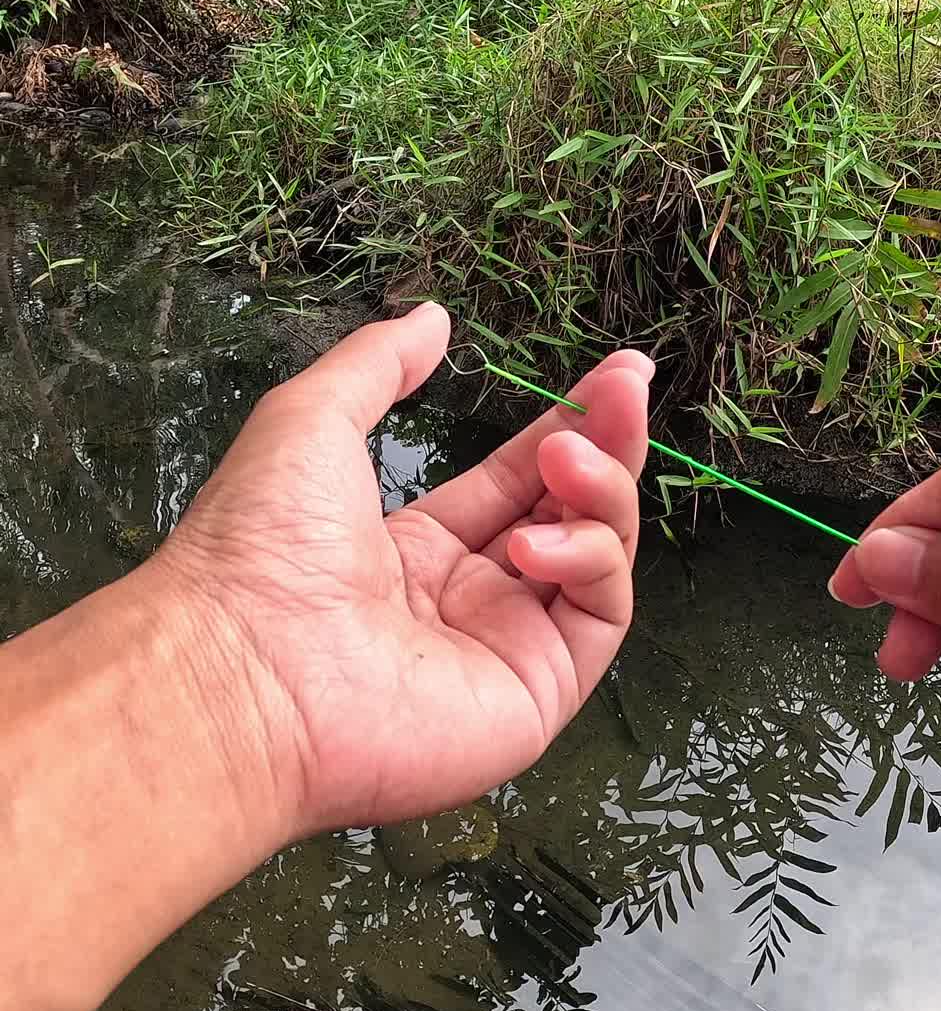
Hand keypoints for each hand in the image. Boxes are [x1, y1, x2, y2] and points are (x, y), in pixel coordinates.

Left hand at [154, 304, 651, 837]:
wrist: (242, 667)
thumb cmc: (258, 547)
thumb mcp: (311, 420)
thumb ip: (379, 364)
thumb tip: (433, 317)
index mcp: (416, 547)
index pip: (517, 478)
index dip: (569, 424)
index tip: (620, 372)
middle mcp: (468, 598)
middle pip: (570, 510)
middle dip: (607, 443)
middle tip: (628, 385)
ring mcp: (505, 648)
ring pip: (599, 556)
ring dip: (599, 492)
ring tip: (562, 457)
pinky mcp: (535, 693)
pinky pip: (600, 612)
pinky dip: (589, 559)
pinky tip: (531, 539)